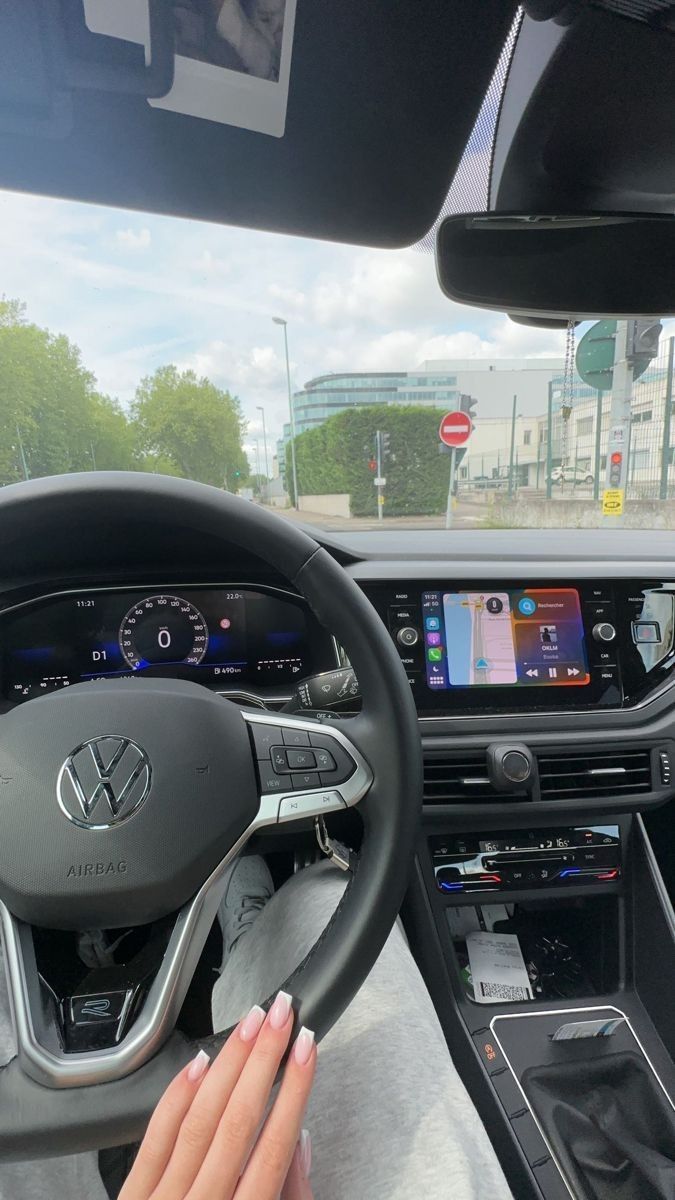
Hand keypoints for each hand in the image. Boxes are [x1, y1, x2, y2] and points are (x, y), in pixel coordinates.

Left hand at [119, 990, 315, 1199]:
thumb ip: (290, 1197)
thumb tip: (300, 1138)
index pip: (274, 1147)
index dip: (294, 1091)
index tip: (308, 1049)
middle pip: (237, 1122)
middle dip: (264, 1059)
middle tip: (283, 1014)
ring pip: (199, 1120)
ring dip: (229, 1063)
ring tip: (251, 1022)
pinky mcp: (132, 1198)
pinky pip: (156, 1137)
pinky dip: (179, 1095)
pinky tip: (200, 1061)